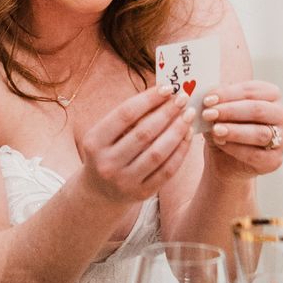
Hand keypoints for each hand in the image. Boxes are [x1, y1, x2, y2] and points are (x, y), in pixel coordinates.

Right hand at [78, 86, 193, 206]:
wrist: (100, 191)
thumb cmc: (107, 151)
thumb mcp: (106, 134)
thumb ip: (129, 116)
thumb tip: (164, 93)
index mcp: (94, 142)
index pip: (125, 114)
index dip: (148, 99)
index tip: (168, 88)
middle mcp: (107, 163)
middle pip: (144, 133)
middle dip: (167, 113)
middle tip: (183, 99)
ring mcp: (124, 181)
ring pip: (158, 153)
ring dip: (177, 131)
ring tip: (188, 115)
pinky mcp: (141, 193)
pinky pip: (167, 170)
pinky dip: (180, 151)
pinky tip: (187, 136)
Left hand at [202, 80, 282, 176]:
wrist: (224, 160)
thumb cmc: (225, 129)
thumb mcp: (219, 112)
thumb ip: (216, 103)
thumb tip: (208, 98)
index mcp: (270, 95)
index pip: (251, 90)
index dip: (228, 94)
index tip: (207, 100)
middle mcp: (280, 115)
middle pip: (258, 110)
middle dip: (230, 111)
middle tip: (208, 114)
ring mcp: (282, 138)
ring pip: (260, 133)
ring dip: (234, 131)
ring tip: (215, 130)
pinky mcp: (275, 160)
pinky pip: (256, 155)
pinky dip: (236, 149)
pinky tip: (221, 144)